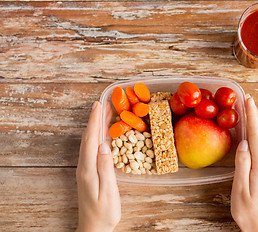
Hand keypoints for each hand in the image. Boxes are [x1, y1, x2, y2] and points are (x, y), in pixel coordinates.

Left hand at [76, 101, 120, 231]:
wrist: (93, 228)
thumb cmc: (104, 212)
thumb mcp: (108, 191)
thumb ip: (105, 168)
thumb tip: (104, 145)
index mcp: (88, 169)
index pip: (91, 139)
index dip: (95, 121)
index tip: (99, 105)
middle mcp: (84, 166)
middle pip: (88, 137)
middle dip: (95, 119)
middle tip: (103, 103)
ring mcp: (85, 169)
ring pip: (89, 142)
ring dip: (96, 126)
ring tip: (105, 114)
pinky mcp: (88, 172)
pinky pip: (91, 149)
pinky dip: (97, 137)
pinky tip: (103, 134)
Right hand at [231, 95, 257, 231]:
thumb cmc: (248, 209)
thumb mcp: (241, 188)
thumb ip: (242, 165)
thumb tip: (243, 143)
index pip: (256, 135)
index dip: (252, 116)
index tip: (247, 100)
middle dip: (255, 114)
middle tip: (248, 98)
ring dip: (257, 121)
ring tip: (250, 108)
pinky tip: (253, 130)